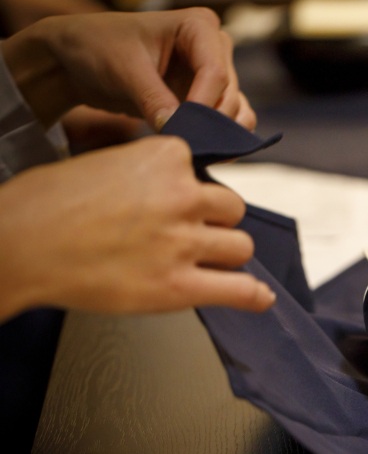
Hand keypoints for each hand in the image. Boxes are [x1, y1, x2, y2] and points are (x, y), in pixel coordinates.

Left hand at [0, 8, 254, 130]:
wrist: (78, 60)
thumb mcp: (123, 70)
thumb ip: (153, 98)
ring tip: (189, 149)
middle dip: (209, 123)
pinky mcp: (207, 98)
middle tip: (182, 144)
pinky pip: (229, 122)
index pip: (215, 72)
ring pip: (235, 111)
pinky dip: (220, 139)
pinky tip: (200, 150)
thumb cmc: (97, 48)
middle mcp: (214, 48)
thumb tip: (177, 130)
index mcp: (198, 26)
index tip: (181, 130)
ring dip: (218, 134)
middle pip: (228, 93)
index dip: (203, 105)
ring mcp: (213, 75)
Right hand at [0, 136, 274, 321]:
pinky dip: (251, 294)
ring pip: (240, 247)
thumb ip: (150, 172)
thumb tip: (177, 184)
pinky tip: (258, 296)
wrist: (16, 244)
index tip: (177, 203)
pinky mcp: (178, 286)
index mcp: (165, 158)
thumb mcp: (104, 162)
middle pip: (231, 210)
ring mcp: (183, 242)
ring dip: (223, 255)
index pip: (205, 172)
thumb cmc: (44, 205)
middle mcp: (182, 196)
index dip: (191, 191)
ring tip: (198, 262)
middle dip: (213, 222)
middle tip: (186, 234)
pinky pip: (238, 289)